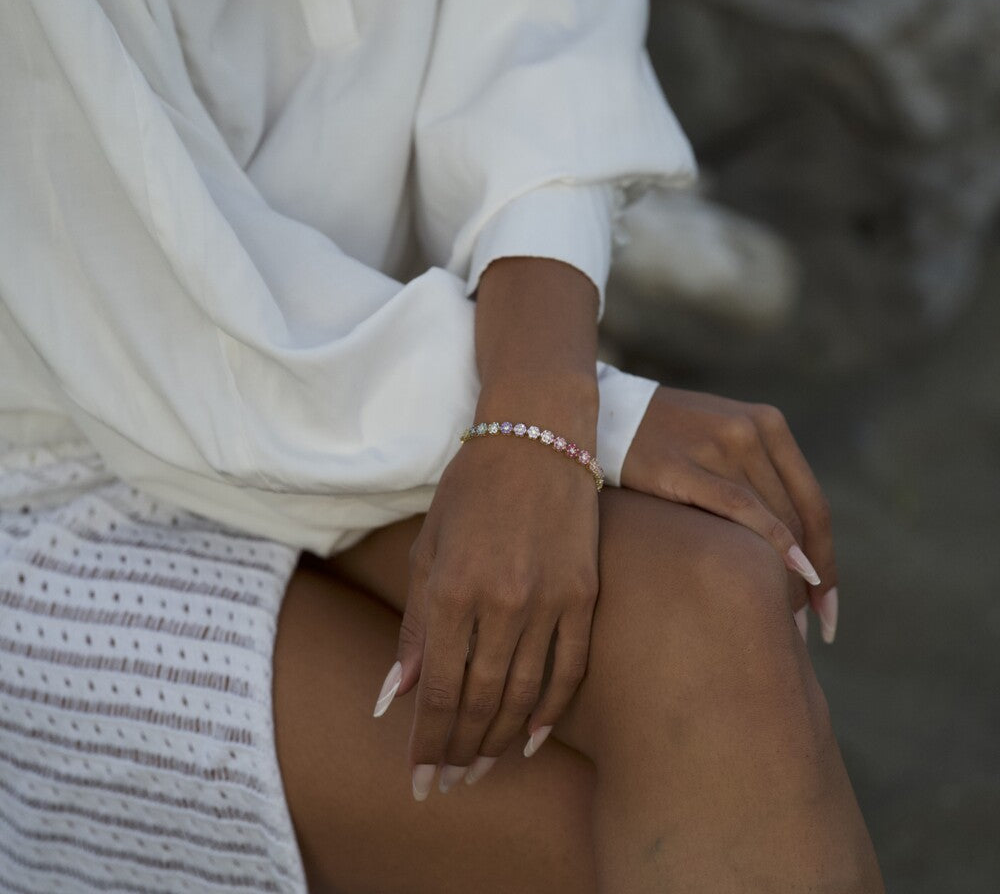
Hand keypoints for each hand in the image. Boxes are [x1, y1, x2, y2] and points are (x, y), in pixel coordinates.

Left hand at [375, 432, 599, 798]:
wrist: (537, 437)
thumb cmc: (471, 488)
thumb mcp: (428, 547)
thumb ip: (414, 625)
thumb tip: (394, 695)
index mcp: (453, 588)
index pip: (437, 689)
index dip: (427, 742)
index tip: (419, 780)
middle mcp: (501, 602)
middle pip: (479, 700)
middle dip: (460, 750)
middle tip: (449, 783)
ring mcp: (549, 600)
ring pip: (524, 694)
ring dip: (500, 739)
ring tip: (482, 768)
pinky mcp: (585, 594)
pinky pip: (570, 668)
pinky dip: (551, 710)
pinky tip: (534, 739)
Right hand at [621, 386, 837, 641]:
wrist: (600, 414)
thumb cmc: (661, 439)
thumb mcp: (719, 440)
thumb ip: (756, 477)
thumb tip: (790, 552)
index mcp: (768, 423)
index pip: (813, 504)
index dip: (827, 560)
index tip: (826, 606)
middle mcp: (750, 430)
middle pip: (798, 519)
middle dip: (807, 580)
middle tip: (803, 630)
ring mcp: (717, 444)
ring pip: (774, 520)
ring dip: (784, 576)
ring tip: (782, 621)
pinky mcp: (682, 464)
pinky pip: (738, 509)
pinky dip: (767, 544)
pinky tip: (772, 581)